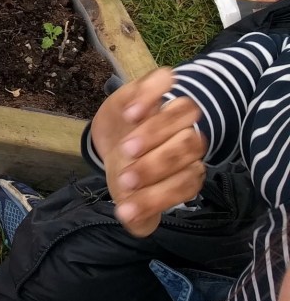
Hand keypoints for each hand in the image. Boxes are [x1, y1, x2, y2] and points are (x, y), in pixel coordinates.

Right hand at [89, 68, 204, 236]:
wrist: (112, 137)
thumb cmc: (127, 169)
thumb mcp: (129, 196)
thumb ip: (137, 215)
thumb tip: (133, 220)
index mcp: (186, 167)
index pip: (188, 181)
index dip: (161, 195)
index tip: (126, 206)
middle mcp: (185, 136)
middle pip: (189, 145)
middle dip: (157, 167)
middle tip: (125, 179)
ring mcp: (169, 108)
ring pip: (183, 112)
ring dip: (157, 133)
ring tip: (126, 149)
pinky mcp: (149, 87)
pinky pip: (162, 80)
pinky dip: (151, 94)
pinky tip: (131, 114)